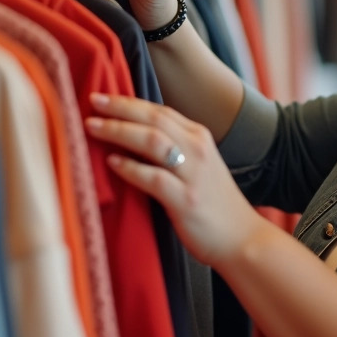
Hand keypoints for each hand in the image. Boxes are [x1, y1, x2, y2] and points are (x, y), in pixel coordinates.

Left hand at [84, 92, 266, 267]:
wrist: (243, 239)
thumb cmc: (215, 205)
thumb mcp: (199, 166)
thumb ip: (173, 150)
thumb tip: (131, 141)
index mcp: (199, 137)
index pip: (160, 110)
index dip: (129, 102)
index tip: (103, 98)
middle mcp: (198, 148)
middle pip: (153, 118)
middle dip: (119, 108)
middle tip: (92, 101)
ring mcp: (193, 173)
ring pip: (151, 141)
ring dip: (119, 131)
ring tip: (93, 127)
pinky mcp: (186, 199)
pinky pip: (153, 178)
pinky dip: (130, 168)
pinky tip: (111, 163)